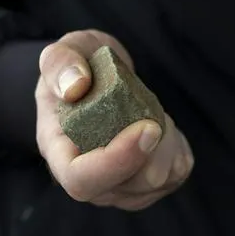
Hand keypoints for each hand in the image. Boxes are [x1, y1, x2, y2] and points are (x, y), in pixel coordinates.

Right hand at [35, 29, 193, 210]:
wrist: (97, 77)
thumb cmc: (79, 66)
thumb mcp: (64, 51)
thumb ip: (59, 63)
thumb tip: (75, 88)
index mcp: (57, 150)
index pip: (80, 178)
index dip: (114, 161)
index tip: (145, 126)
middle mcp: (86, 175)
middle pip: (128, 185)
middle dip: (153, 146)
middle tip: (151, 107)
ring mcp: (116, 184)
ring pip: (158, 180)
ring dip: (167, 141)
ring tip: (150, 111)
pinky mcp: (143, 182)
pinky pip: (175, 173)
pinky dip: (176, 145)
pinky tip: (160, 126)